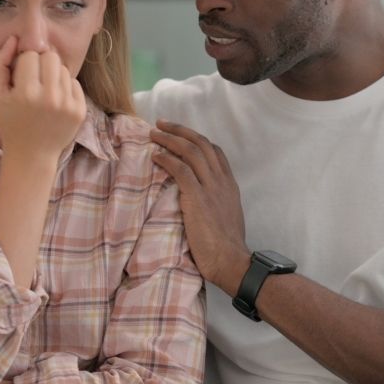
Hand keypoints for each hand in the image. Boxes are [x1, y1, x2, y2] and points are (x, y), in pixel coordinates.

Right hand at [0, 37, 86, 164]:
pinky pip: (74, 82)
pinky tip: (55, 102)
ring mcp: (67, 105)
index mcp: (26, 93)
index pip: (30, 55)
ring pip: (63, 68)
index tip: (20, 78)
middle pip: (50, 57)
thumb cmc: (10, 120)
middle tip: (34, 81)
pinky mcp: (80, 111)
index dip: (23, 64)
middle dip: (41, 64)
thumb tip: (14, 39)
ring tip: (44, 93)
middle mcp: (49, 98)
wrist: (32, 153)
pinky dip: (65, 88)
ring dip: (53, 76)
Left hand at [150, 120, 250, 294]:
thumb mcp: (226, 217)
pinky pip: (180, 169)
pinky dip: (167, 159)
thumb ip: (215, 201)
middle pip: (201, 143)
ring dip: (169, 139)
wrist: (231, 260)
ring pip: (190, 151)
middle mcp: (222, 181)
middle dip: (180, 130)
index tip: (180, 135)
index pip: (215, 151)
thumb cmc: (227, 247)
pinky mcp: (197, 197)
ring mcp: (211, 187)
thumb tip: (200, 198)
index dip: (196, 139)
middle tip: (162, 123)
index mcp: (230, 185)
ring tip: (153, 134)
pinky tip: (155, 156)